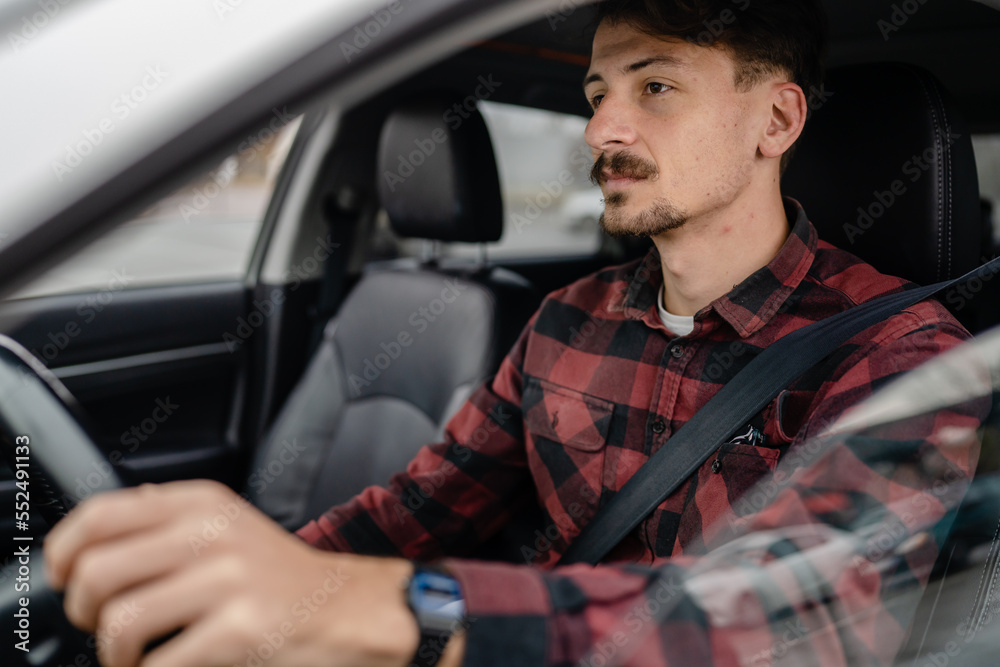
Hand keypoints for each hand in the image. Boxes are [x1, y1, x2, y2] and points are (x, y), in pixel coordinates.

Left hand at [44, 480, 424, 666]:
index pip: (99, 515)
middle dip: (86, 615)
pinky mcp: (241, 629)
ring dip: (115, 656)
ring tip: (136, 658)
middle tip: (104, 628)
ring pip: (118, 623)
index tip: (65, 580)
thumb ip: (170, 520)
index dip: (63, 554)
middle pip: (96, 573)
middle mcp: (213, 532)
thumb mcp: (230, 525)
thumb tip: (95, 530)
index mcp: (202, 503)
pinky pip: (160, 665)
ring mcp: (228, 580)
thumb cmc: (282, 577)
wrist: (349, 610)